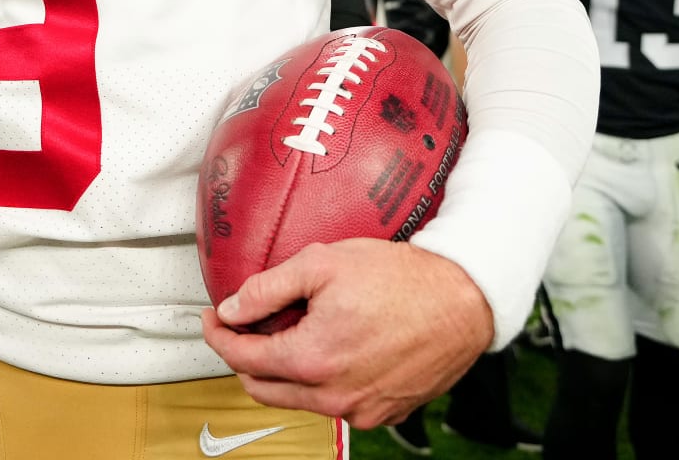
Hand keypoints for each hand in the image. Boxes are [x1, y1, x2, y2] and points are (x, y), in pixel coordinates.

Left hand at [201, 239, 491, 427]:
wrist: (464, 300)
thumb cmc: (402, 279)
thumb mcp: (322, 264)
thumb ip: (267, 289)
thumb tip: (232, 308)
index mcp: (312, 360)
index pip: (241, 357)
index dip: (218, 335)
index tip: (214, 318)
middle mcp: (334, 395)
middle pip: (262, 388)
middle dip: (245, 356)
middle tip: (247, 325)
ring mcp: (361, 410)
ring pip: (298, 398)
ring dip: (284, 370)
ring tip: (296, 329)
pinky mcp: (385, 413)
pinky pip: (335, 403)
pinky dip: (321, 381)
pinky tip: (332, 346)